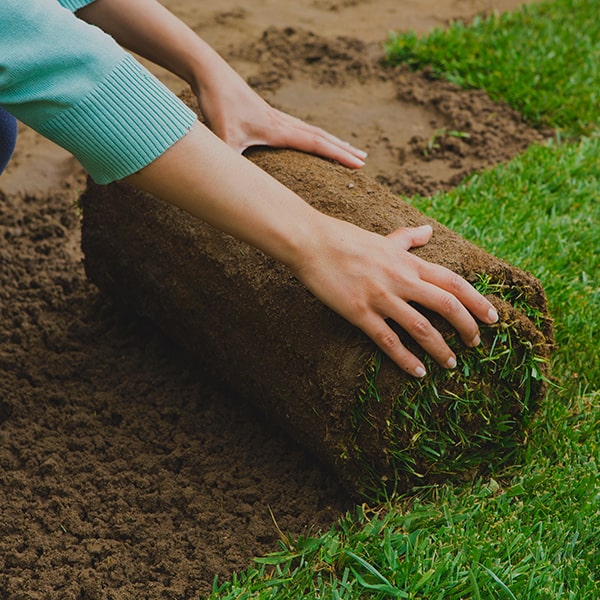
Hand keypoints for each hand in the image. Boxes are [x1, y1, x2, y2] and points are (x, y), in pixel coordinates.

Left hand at [194, 66, 366, 168]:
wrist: (211, 73)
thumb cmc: (217, 105)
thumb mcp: (222, 139)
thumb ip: (230, 163)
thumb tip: (231, 186)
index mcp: (278, 130)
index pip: (317, 144)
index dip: (339, 155)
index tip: (359, 165)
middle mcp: (283, 123)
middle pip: (322, 137)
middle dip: (344, 150)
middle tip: (364, 160)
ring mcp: (277, 117)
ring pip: (312, 131)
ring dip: (332, 141)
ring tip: (347, 149)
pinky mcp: (269, 115)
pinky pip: (300, 128)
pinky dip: (314, 135)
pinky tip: (314, 139)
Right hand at [291, 221, 498, 376]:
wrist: (311, 242)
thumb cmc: (345, 239)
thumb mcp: (382, 238)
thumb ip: (408, 238)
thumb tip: (428, 231)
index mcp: (408, 262)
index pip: (453, 282)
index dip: (476, 300)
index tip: (492, 317)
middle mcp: (401, 280)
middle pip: (446, 305)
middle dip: (467, 327)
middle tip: (476, 344)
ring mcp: (381, 297)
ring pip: (422, 327)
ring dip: (441, 348)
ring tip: (452, 363)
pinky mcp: (360, 313)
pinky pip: (389, 341)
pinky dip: (406, 359)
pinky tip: (418, 372)